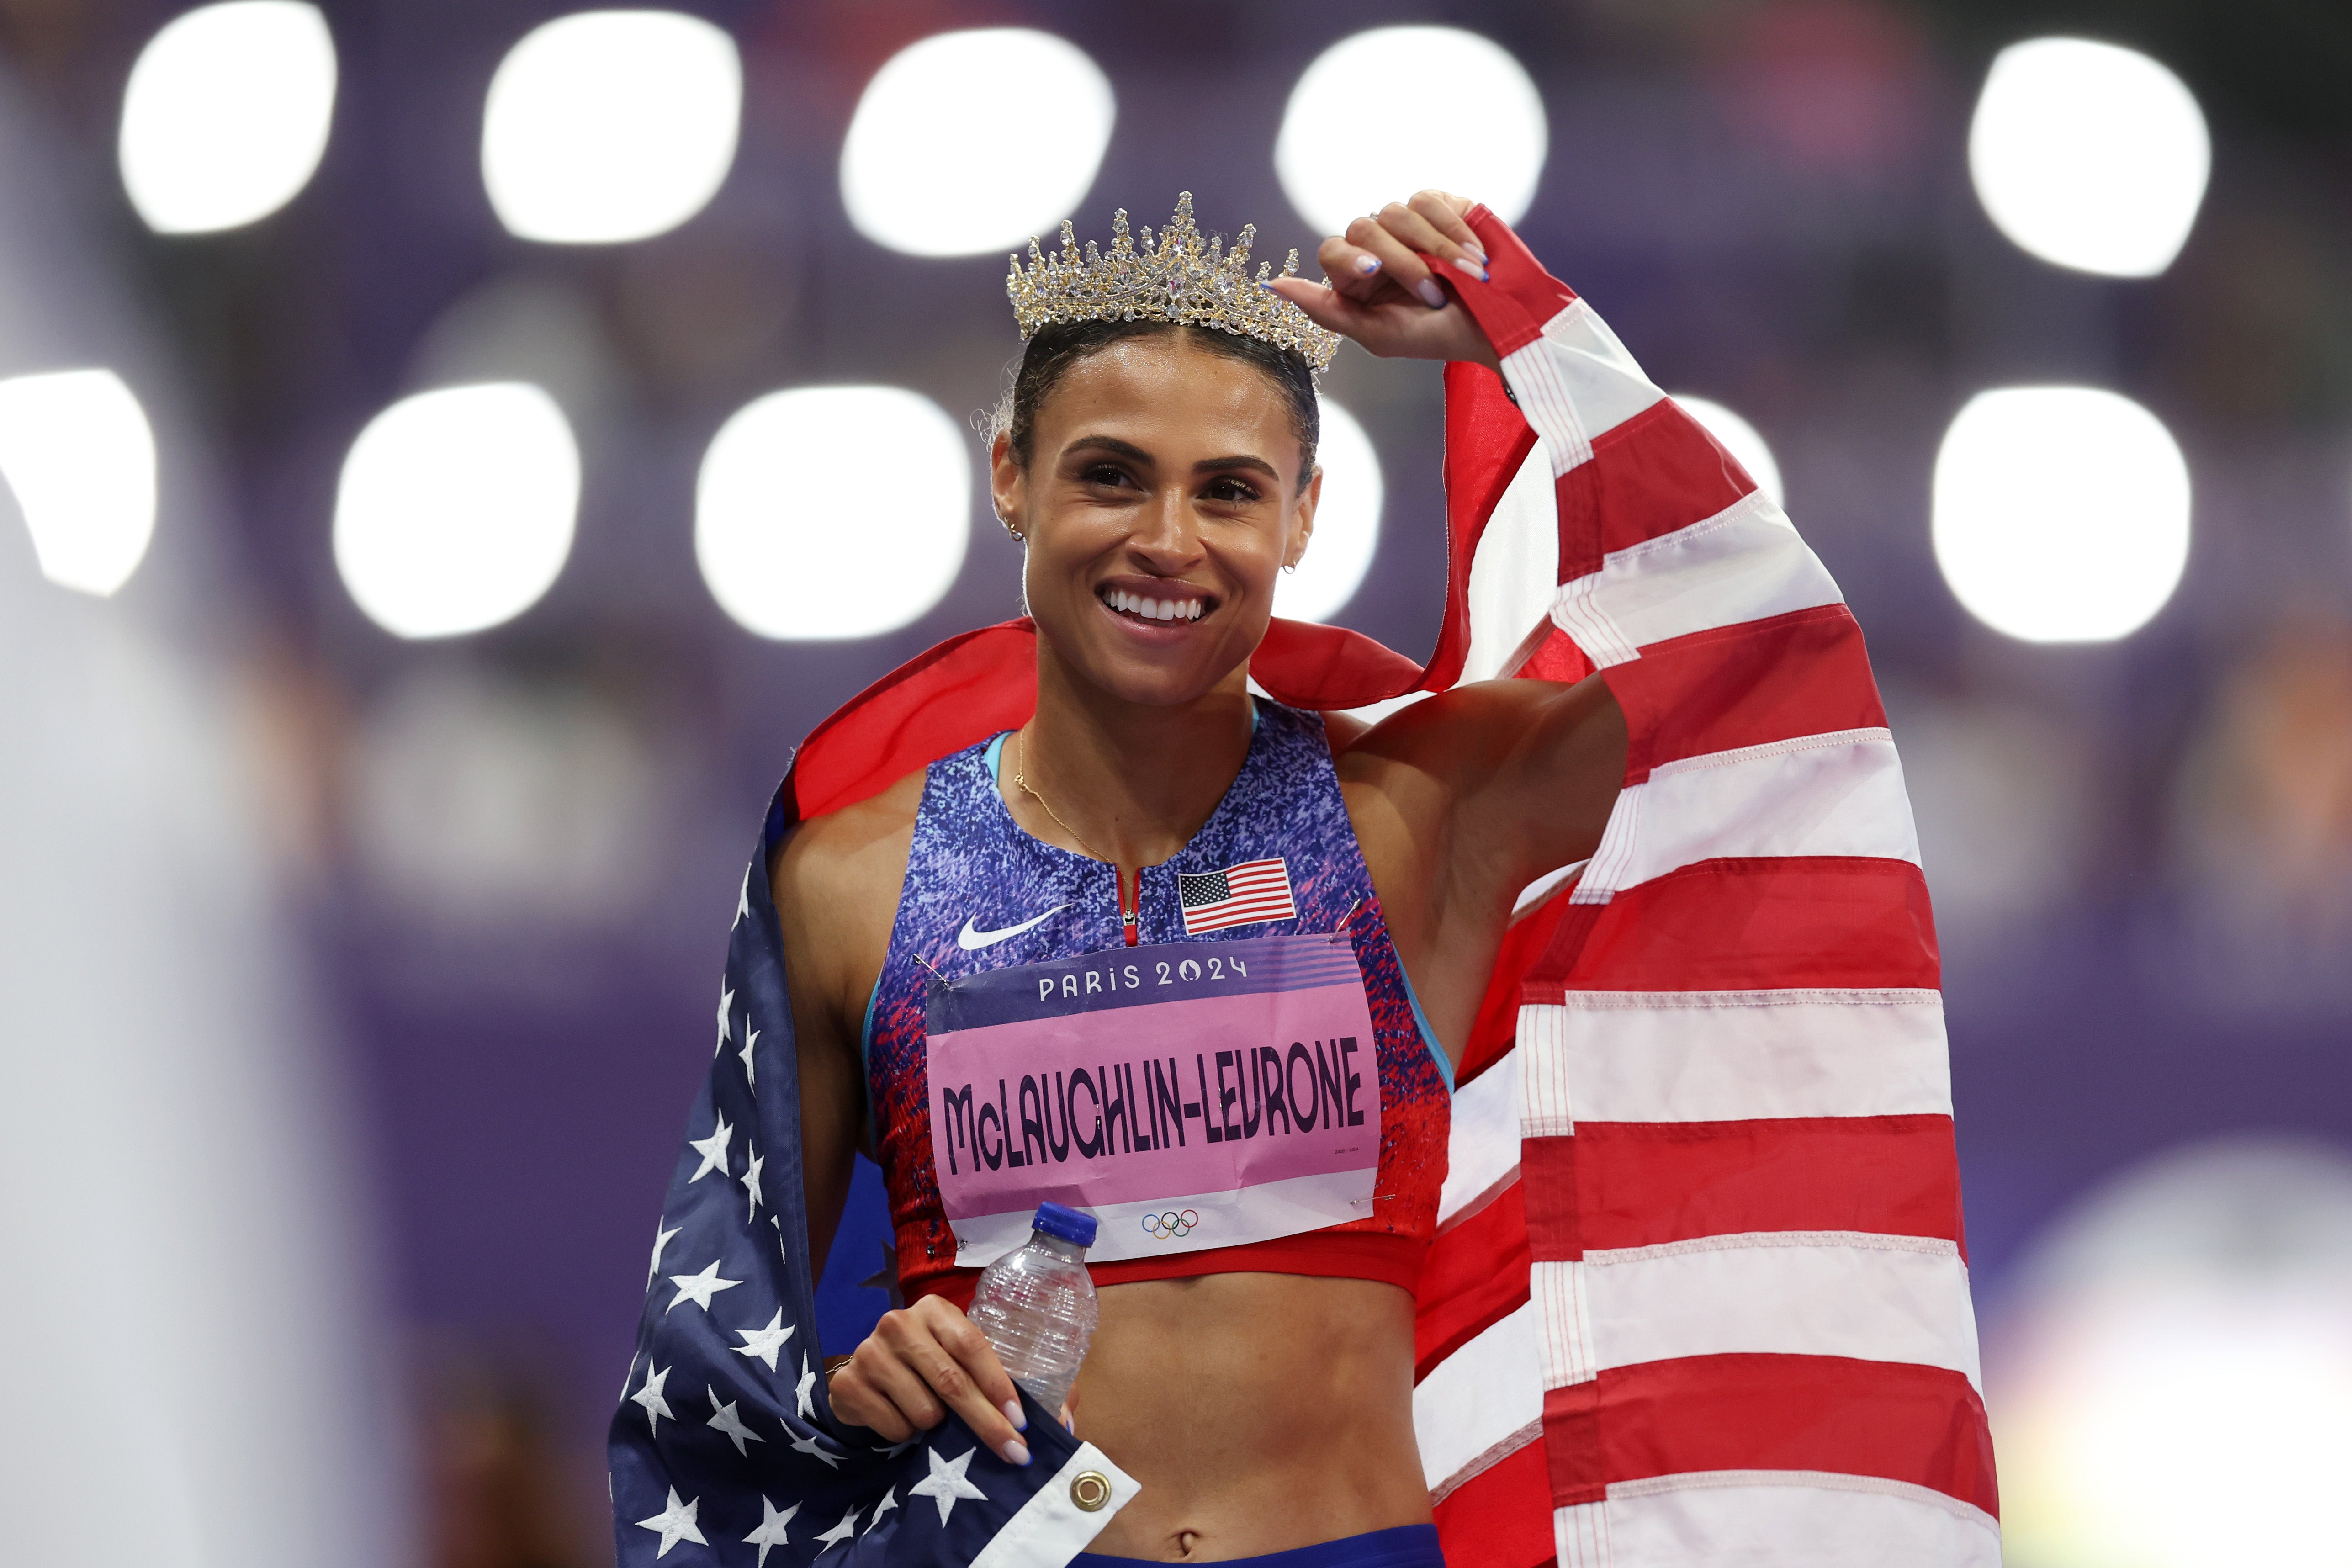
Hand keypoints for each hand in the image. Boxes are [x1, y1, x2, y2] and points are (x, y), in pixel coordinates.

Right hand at [828, 1296, 1032, 1464]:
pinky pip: (896, 1429)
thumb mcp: (953, 1355)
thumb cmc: (924, 1364)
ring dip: (936, 1425)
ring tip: (927, 1411)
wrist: (864, 1375)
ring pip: (925, 1411)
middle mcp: (898, 1324)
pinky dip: (907, 1433)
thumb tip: (1034, 1417)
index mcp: (933, 1309)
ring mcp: (869, 1353)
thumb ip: (985, 1374)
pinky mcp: (848, 1385)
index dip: (998, 1385)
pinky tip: (899, 1415)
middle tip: (1014, 1451)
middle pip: (951, 1381)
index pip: (971, 1346)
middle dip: (986, 1422)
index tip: (1020, 1421)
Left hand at [1266, 190, 1498, 367]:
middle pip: (1364, 228)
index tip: (1373, 272)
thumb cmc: (1437, 337)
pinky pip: (1431, 200)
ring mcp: (1408, 224)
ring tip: (1463, 276)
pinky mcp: (1440, 205)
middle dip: (1402, 262)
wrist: (1496, 325)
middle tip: (1432, 293)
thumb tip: (1272, 286)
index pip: (1331, 250)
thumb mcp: (1379, 335)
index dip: (1348, 258)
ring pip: (1397, 211)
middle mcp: (1377, 246)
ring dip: (1434, 248)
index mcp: (1355, 279)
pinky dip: (1453, 229)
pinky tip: (1472, 256)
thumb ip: (1326, 311)